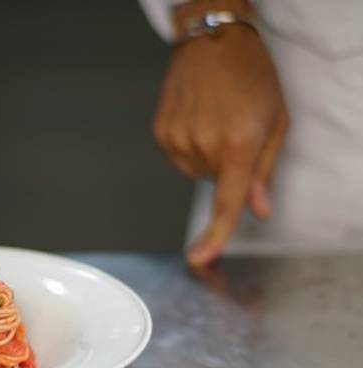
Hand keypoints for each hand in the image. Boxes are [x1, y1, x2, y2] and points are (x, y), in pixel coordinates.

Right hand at [153, 25, 288, 266]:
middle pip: (213, 182)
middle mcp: (204, 144)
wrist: (213, 40)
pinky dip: (187, 146)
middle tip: (232, 128)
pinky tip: (195, 118)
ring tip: (212, 118)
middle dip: (225, 164)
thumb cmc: (252, 77)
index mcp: (239, 143)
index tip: (200, 258)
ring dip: (205, 154)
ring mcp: (177, 139)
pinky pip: (177, 158)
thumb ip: (264, 171)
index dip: (216, 234)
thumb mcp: (275, 121)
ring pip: (194, 171)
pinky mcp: (160, 133)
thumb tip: (257, 209)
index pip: (226, 200)